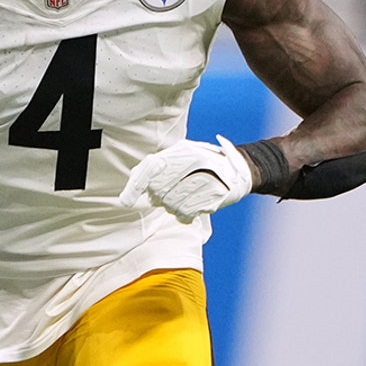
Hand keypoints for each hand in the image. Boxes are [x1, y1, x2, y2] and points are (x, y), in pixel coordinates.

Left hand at [119, 135, 252, 222]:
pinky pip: (187, 213)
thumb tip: (133, 180)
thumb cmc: (202, 163)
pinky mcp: (216, 197)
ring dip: (171, 206)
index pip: (152, 167)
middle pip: (159, 190)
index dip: (136, 185)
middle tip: (165, 195)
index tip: (125, 202)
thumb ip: (156, 164)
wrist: (240, 170)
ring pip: (172, 204)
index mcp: (183, 150)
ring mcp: (206, 179)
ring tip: (181, 199)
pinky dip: (184, 215)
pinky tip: (190, 207)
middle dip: (158, 197)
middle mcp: (195, 162)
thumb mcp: (180, 154)